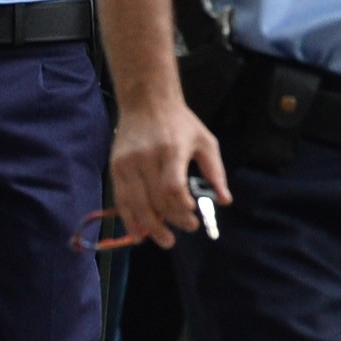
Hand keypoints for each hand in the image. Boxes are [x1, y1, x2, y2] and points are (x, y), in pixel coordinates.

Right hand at [106, 95, 227, 249]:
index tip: (193, 216)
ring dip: (148, 226)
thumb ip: (215, 172)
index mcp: (171, 149)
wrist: (146, 100)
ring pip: (135, 203)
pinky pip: (121, 198)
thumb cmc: (180, 122)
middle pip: (154, 199)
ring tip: (162, 240)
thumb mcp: (205, 141)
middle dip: (169, 221)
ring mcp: (127, 162)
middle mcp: (146, 157)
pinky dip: (128, 218)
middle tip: (182, 232)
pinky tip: (138, 233)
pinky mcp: (116, 166)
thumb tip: (225, 201)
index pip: (172, 187)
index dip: (181, 208)